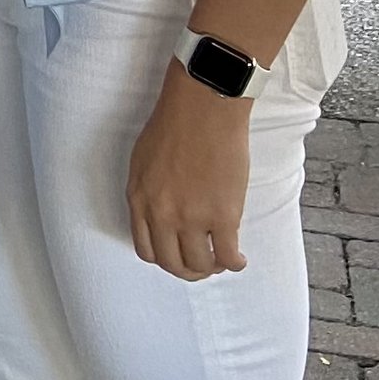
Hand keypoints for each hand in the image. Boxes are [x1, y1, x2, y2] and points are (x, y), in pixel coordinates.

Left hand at [125, 62, 252, 280]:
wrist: (202, 108)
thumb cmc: (174, 126)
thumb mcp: (143, 162)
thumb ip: (148, 192)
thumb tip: (160, 216)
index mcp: (139, 199)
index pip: (145, 249)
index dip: (164, 258)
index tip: (177, 256)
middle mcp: (161, 214)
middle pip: (171, 263)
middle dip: (188, 271)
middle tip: (203, 265)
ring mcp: (191, 218)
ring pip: (200, 265)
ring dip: (212, 268)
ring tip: (222, 260)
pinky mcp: (223, 216)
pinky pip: (228, 256)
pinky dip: (234, 264)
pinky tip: (239, 259)